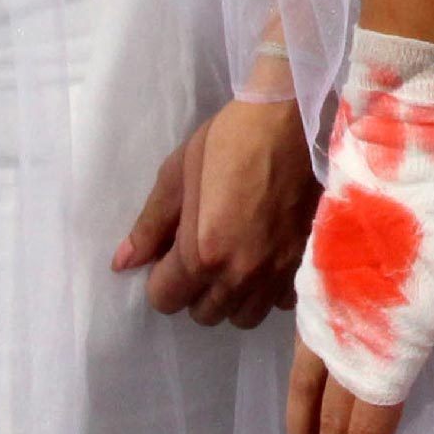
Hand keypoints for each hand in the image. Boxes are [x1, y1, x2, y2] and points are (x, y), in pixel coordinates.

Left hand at [116, 98, 319, 328]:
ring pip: (245, 315)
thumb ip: (150, 225)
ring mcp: (280, 270)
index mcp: (203, 252)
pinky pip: (283, 301)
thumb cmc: (232, 138)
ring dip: (232, 296)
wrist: (298, 118)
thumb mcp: (177, 173)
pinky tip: (266, 260)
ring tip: (234, 262)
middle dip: (195, 291)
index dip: (160, 279)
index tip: (170, 254)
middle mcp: (242, 272)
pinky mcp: (308, 260)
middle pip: (205, 314)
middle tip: (201, 255)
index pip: (165, 300)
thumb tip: (124, 262)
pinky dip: (270, 290)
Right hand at [286, 236, 433, 433]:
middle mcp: (349, 337)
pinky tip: (300, 411)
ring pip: (309, 395)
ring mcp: (326, 314)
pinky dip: (297, 395)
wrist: (400, 158)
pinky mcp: (315, 290)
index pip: (367, 429)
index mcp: (389, 343)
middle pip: (336, 423)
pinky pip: (300, 359)